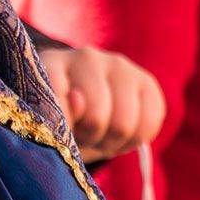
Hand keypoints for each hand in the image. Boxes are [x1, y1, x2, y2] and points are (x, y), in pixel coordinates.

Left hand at [38, 45, 165, 159]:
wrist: (86, 109)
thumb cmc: (62, 117)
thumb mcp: (50, 125)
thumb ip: (55, 116)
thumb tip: (77, 100)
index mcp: (52, 64)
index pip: (56, 92)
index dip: (61, 125)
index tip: (58, 138)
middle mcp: (86, 57)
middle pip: (95, 117)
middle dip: (90, 139)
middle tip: (84, 138)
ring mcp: (119, 65)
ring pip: (123, 124)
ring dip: (112, 142)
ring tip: (101, 137)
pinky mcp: (146, 80)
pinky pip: (149, 124)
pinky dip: (135, 140)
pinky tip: (123, 134)